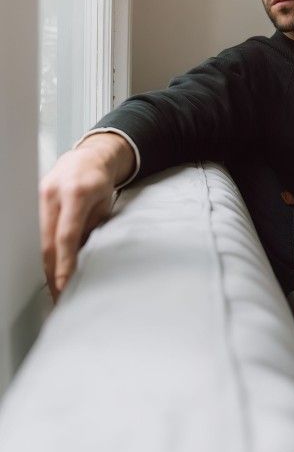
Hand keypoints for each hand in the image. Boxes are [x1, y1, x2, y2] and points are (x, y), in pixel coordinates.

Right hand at [39, 133, 133, 301]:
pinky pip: (34, 230)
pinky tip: (46, 263)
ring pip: (36, 238)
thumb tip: (80, 260)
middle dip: (50, 270)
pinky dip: (39, 249)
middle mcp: (53, 193)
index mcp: (76, 193)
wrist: (87, 158)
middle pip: (45, 241)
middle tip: (57, 293)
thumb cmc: (99, 182)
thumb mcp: (104, 206)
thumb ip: (91, 230)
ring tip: (53, 283)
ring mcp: (39, 195)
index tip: (64, 284)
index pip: (66, 236)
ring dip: (43, 262)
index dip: (64, 263)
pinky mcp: (32, 199)